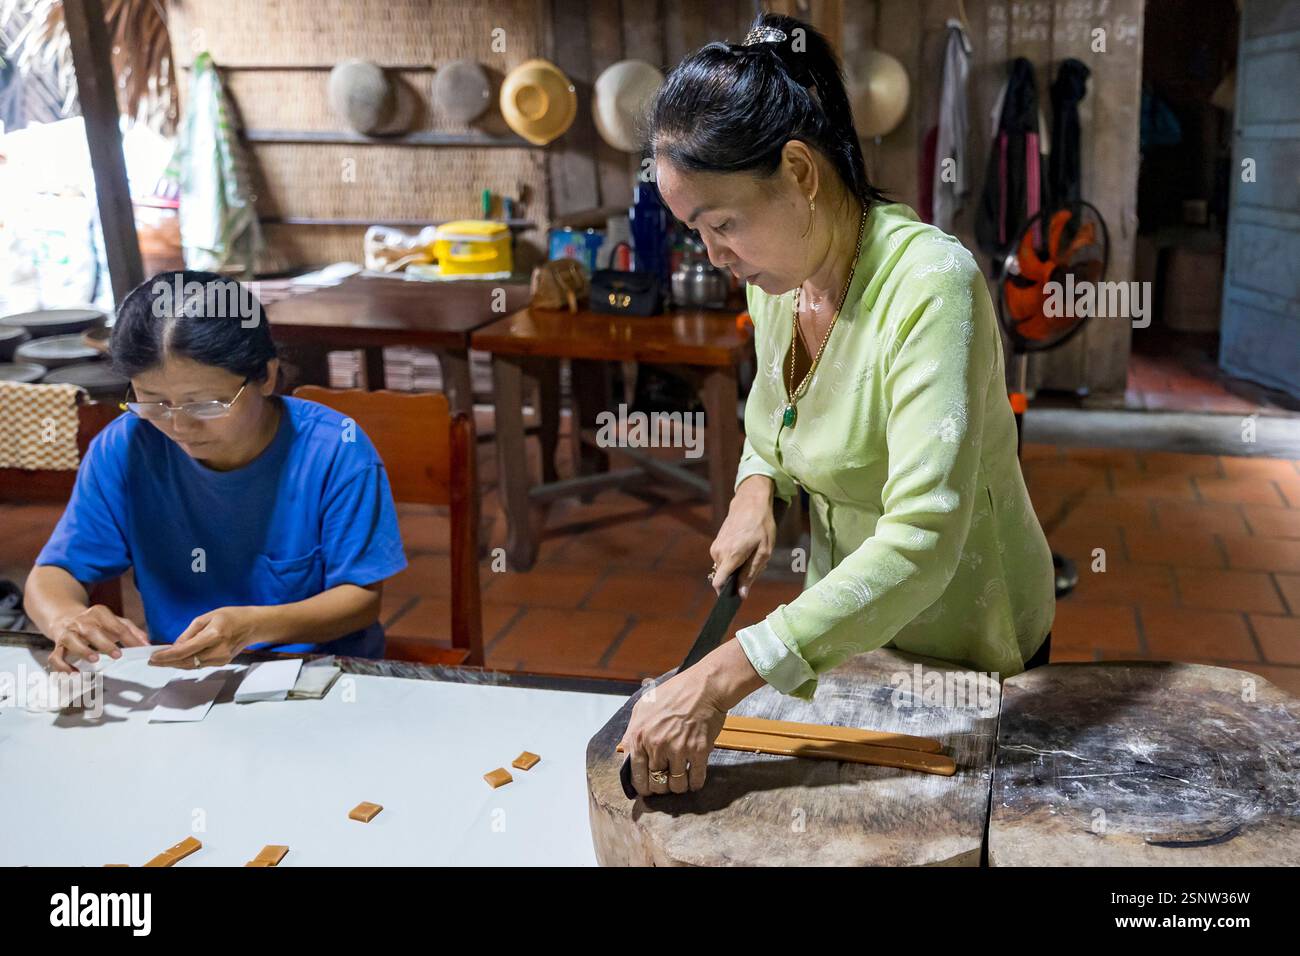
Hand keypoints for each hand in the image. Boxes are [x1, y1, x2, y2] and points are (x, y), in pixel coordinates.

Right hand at [46, 605, 149, 672]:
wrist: (65, 617)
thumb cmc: (96, 623)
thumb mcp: (114, 621)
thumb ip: (131, 630)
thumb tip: (146, 643)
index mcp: (99, 613)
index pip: (116, 625)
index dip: (128, 637)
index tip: (138, 648)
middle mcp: (81, 622)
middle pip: (91, 631)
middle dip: (104, 643)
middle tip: (117, 655)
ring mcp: (67, 633)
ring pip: (71, 640)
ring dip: (82, 650)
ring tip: (94, 659)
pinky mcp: (57, 645)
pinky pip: (56, 656)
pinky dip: (63, 666)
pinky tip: (74, 673)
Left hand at [149, 606, 262, 668]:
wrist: (253, 625)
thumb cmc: (231, 616)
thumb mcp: (207, 617)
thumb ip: (189, 633)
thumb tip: (175, 647)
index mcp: (214, 635)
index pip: (184, 651)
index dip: (166, 656)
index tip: (153, 657)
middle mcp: (218, 650)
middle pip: (187, 662)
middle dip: (168, 662)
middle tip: (152, 661)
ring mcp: (221, 659)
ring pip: (192, 665)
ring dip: (176, 664)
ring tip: (162, 661)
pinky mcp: (222, 663)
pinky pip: (200, 665)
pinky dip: (187, 662)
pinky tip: (178, 659)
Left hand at [617, 666, 726, 795]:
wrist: (704, 686)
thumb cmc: (674, 693)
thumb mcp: (643, 707)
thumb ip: (632, 731)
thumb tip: (626, 753)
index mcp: (639, 736)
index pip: (636, 776)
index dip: (642, 786)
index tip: (648, 787)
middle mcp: (656, 745)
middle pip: (656, 784)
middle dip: (661, 787)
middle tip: (666, 781)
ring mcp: (678, 749)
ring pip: (676, 786)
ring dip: (679, 786)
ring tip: (681, 778)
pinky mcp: (698, 751)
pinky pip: (695, 780)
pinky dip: (695, 784)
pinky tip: (695, 778)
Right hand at [709, 475, 776, 598]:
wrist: (750, 502)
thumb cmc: (761, 526)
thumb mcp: (764, 551)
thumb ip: (751, 574)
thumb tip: (742, 594)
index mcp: (730, 556)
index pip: (718, 583)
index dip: (724, 594)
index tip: (732, 600)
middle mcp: (718, 553)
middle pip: (725, 577)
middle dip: (738, 577)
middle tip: (755, 564)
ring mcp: (715, 547)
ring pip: (725, 568)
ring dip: (737, 567)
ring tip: (751, 553)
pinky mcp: (716, 543)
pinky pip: (724, 559)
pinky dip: (734, 559)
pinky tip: (745, 547)